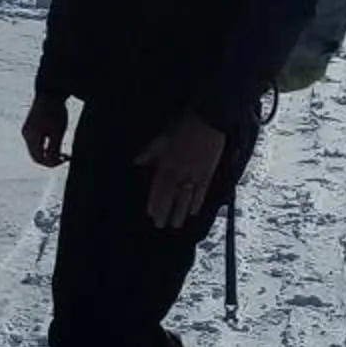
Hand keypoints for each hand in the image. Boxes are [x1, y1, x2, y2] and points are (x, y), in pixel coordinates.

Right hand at [21, 98, 70, 168]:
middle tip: (65, 158)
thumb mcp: (57, 132)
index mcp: (31, 137)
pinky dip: (47, 146)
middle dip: (50, 160)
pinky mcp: (31, 126)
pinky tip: (57, 142)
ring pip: (37, 149)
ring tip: (63, 151)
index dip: (53, 163)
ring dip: (49, 153)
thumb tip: (51, 162)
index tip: (66, 160)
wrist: (50, 91)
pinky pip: (37, 142)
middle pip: (36, 155)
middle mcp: (26, 135)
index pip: (39, 159)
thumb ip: (54, 148)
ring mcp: (28, 130)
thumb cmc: (54, 111)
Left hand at [133, 114, 226, 228]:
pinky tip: (193, 212)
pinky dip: (197, 202)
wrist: (209, 120)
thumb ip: (150, 151)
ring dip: (180, 212)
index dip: (155, 201)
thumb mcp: (163, 136)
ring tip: (176, 225)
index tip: (151, 214)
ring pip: (186, 196)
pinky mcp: (208, 172)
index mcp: (167, 162)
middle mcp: (180, 171)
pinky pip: (202, 191)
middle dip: (165, 211)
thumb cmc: (184, 125)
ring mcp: (195, 173)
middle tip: (160, 226)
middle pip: (171, 195)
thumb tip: (136, 161)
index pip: (159, 187)